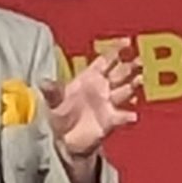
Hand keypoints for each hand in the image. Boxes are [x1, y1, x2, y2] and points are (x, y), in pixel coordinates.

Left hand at [39, 39, 141, 159]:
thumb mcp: (53, 102)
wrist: (62, 140)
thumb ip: (52, 92)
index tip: (127, 42)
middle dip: (131, 65)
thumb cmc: (57, 117)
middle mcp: (101, 88)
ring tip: (138, 80)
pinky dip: (127, 116)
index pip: (106, 59)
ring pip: (125, 90)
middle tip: (139, 60)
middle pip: (120, 72)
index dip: (117, 50)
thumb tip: (42, 82)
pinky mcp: (110, 120)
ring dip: (133, 85)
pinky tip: (131, 115)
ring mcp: (107, 103)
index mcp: (88, 78)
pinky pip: (122, 116)